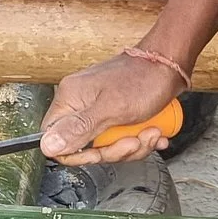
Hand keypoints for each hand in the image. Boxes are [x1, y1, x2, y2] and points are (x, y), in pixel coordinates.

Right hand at [41, 51, 187, 163]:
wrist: (171, 63)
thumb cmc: (144, 78)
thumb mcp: (111, 108)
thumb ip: (78, 128)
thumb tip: (46, 145)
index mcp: (71, 99)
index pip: (55, 140)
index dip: (79, 154)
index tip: (102, 152)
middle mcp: (81, 103)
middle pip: (86, 147)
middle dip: (116, 149)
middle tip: (135, 140)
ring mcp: (99, 108)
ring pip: (108, 145)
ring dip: (135, 144)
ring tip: (152, 132)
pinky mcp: (117, 113)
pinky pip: (122, 137)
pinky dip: (141, 139)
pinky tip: (156, 132)